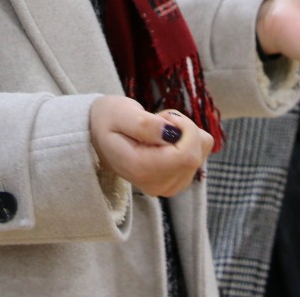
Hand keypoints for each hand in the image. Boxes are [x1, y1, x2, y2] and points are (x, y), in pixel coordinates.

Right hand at [88, 96, 213, 197]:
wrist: (99, 135)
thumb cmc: (108, 120)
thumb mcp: (120, 113)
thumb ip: (144, 124)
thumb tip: (171, 132)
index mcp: (141, 169)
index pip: (186, 156)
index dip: (185, 129)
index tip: (166, 117)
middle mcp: (156, 184)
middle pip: (195, 155)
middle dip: (184, 129)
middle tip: (159, 120)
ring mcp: (167, 186)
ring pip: (200, 154)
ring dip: (185, 134)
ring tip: (158, 130)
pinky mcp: (176, 181)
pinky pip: (200, 155)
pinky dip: (188, 140)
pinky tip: (166, 138)